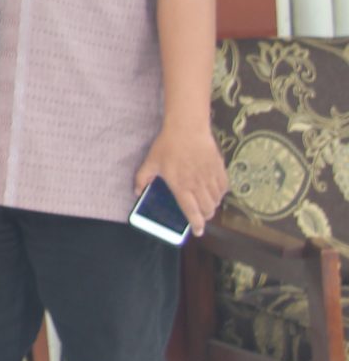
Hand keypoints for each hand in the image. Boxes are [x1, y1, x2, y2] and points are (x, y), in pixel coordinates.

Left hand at [136, 120, 228, 234]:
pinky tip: (214, 191)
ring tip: (206, 204)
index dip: (196, 224)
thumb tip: (136, 192)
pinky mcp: (219, 169)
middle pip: (207, 209)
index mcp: (181, 186)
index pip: (191, 211)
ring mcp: (210, 177)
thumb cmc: (167, 146)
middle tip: (200, 216)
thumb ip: (143, 178)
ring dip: (212, 205)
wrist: (187, 129)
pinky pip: (224, 187)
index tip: (198, 231)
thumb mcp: (151, 162)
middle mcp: (198, 185)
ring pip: (216, 200)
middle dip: (205, 216)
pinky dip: (220, 193)